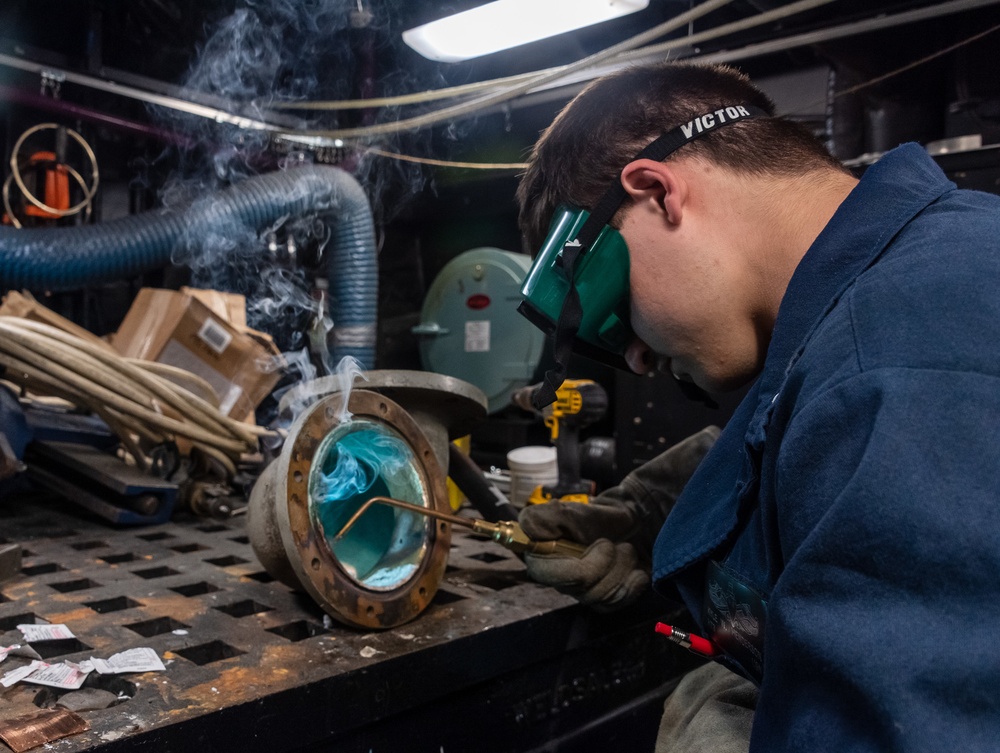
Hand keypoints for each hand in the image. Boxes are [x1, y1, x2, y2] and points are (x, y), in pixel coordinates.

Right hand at [519, 426, 720, 610]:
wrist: (629, 524)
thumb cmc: (596, 517)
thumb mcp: (571, 510)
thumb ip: (546, 517)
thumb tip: (527, 527)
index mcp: (542, 559)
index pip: (555, 576)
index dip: (582, 564)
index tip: (601, 542)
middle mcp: (558, 580)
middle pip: (584, 589)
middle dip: (608, 562)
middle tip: (615, 543)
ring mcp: (581, 594)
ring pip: (603, 597)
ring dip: (623, 568)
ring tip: (626, 550)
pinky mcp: (602, 602)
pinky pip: (617, 604)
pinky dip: (633, 585)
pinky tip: (636, 570)